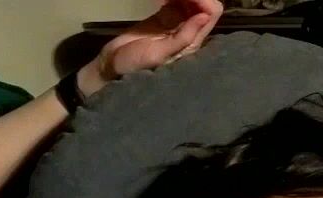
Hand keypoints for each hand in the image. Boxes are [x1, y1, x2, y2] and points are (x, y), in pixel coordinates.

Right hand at [78, 0, 221, 93]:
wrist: (112, 66)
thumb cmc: (135, 65)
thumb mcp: (158, 54)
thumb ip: (182, 37)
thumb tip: (203, 16)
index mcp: (191, 42)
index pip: (210, 13)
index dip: (204, 0)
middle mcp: (188, 31)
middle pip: (204, 4)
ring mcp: (176, 23)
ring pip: (190, 1)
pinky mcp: (163, 18)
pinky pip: (175, 1)